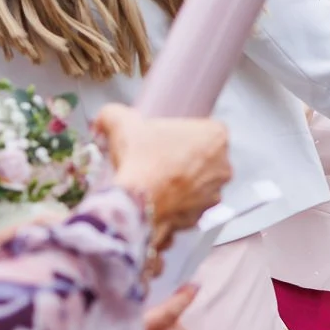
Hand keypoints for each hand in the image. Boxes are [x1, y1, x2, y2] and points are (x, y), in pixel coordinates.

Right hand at [94, 106, 230, 248]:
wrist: (135, 204)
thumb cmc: (139, 160)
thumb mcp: (122, 123)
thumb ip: (114, 114)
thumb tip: (105, 118)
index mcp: (216, 135)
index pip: (201, 129)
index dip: (179, 134)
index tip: (161, 140)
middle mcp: (224, 164)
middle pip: (202, 156)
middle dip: (181, 158)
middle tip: (155, 160)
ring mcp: (216, 192)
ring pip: (197, 183)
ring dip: (180, 183)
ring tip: (153, 181)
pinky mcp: (203, 215)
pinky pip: (188, 206)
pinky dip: (174, 204)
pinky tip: (156, 200)